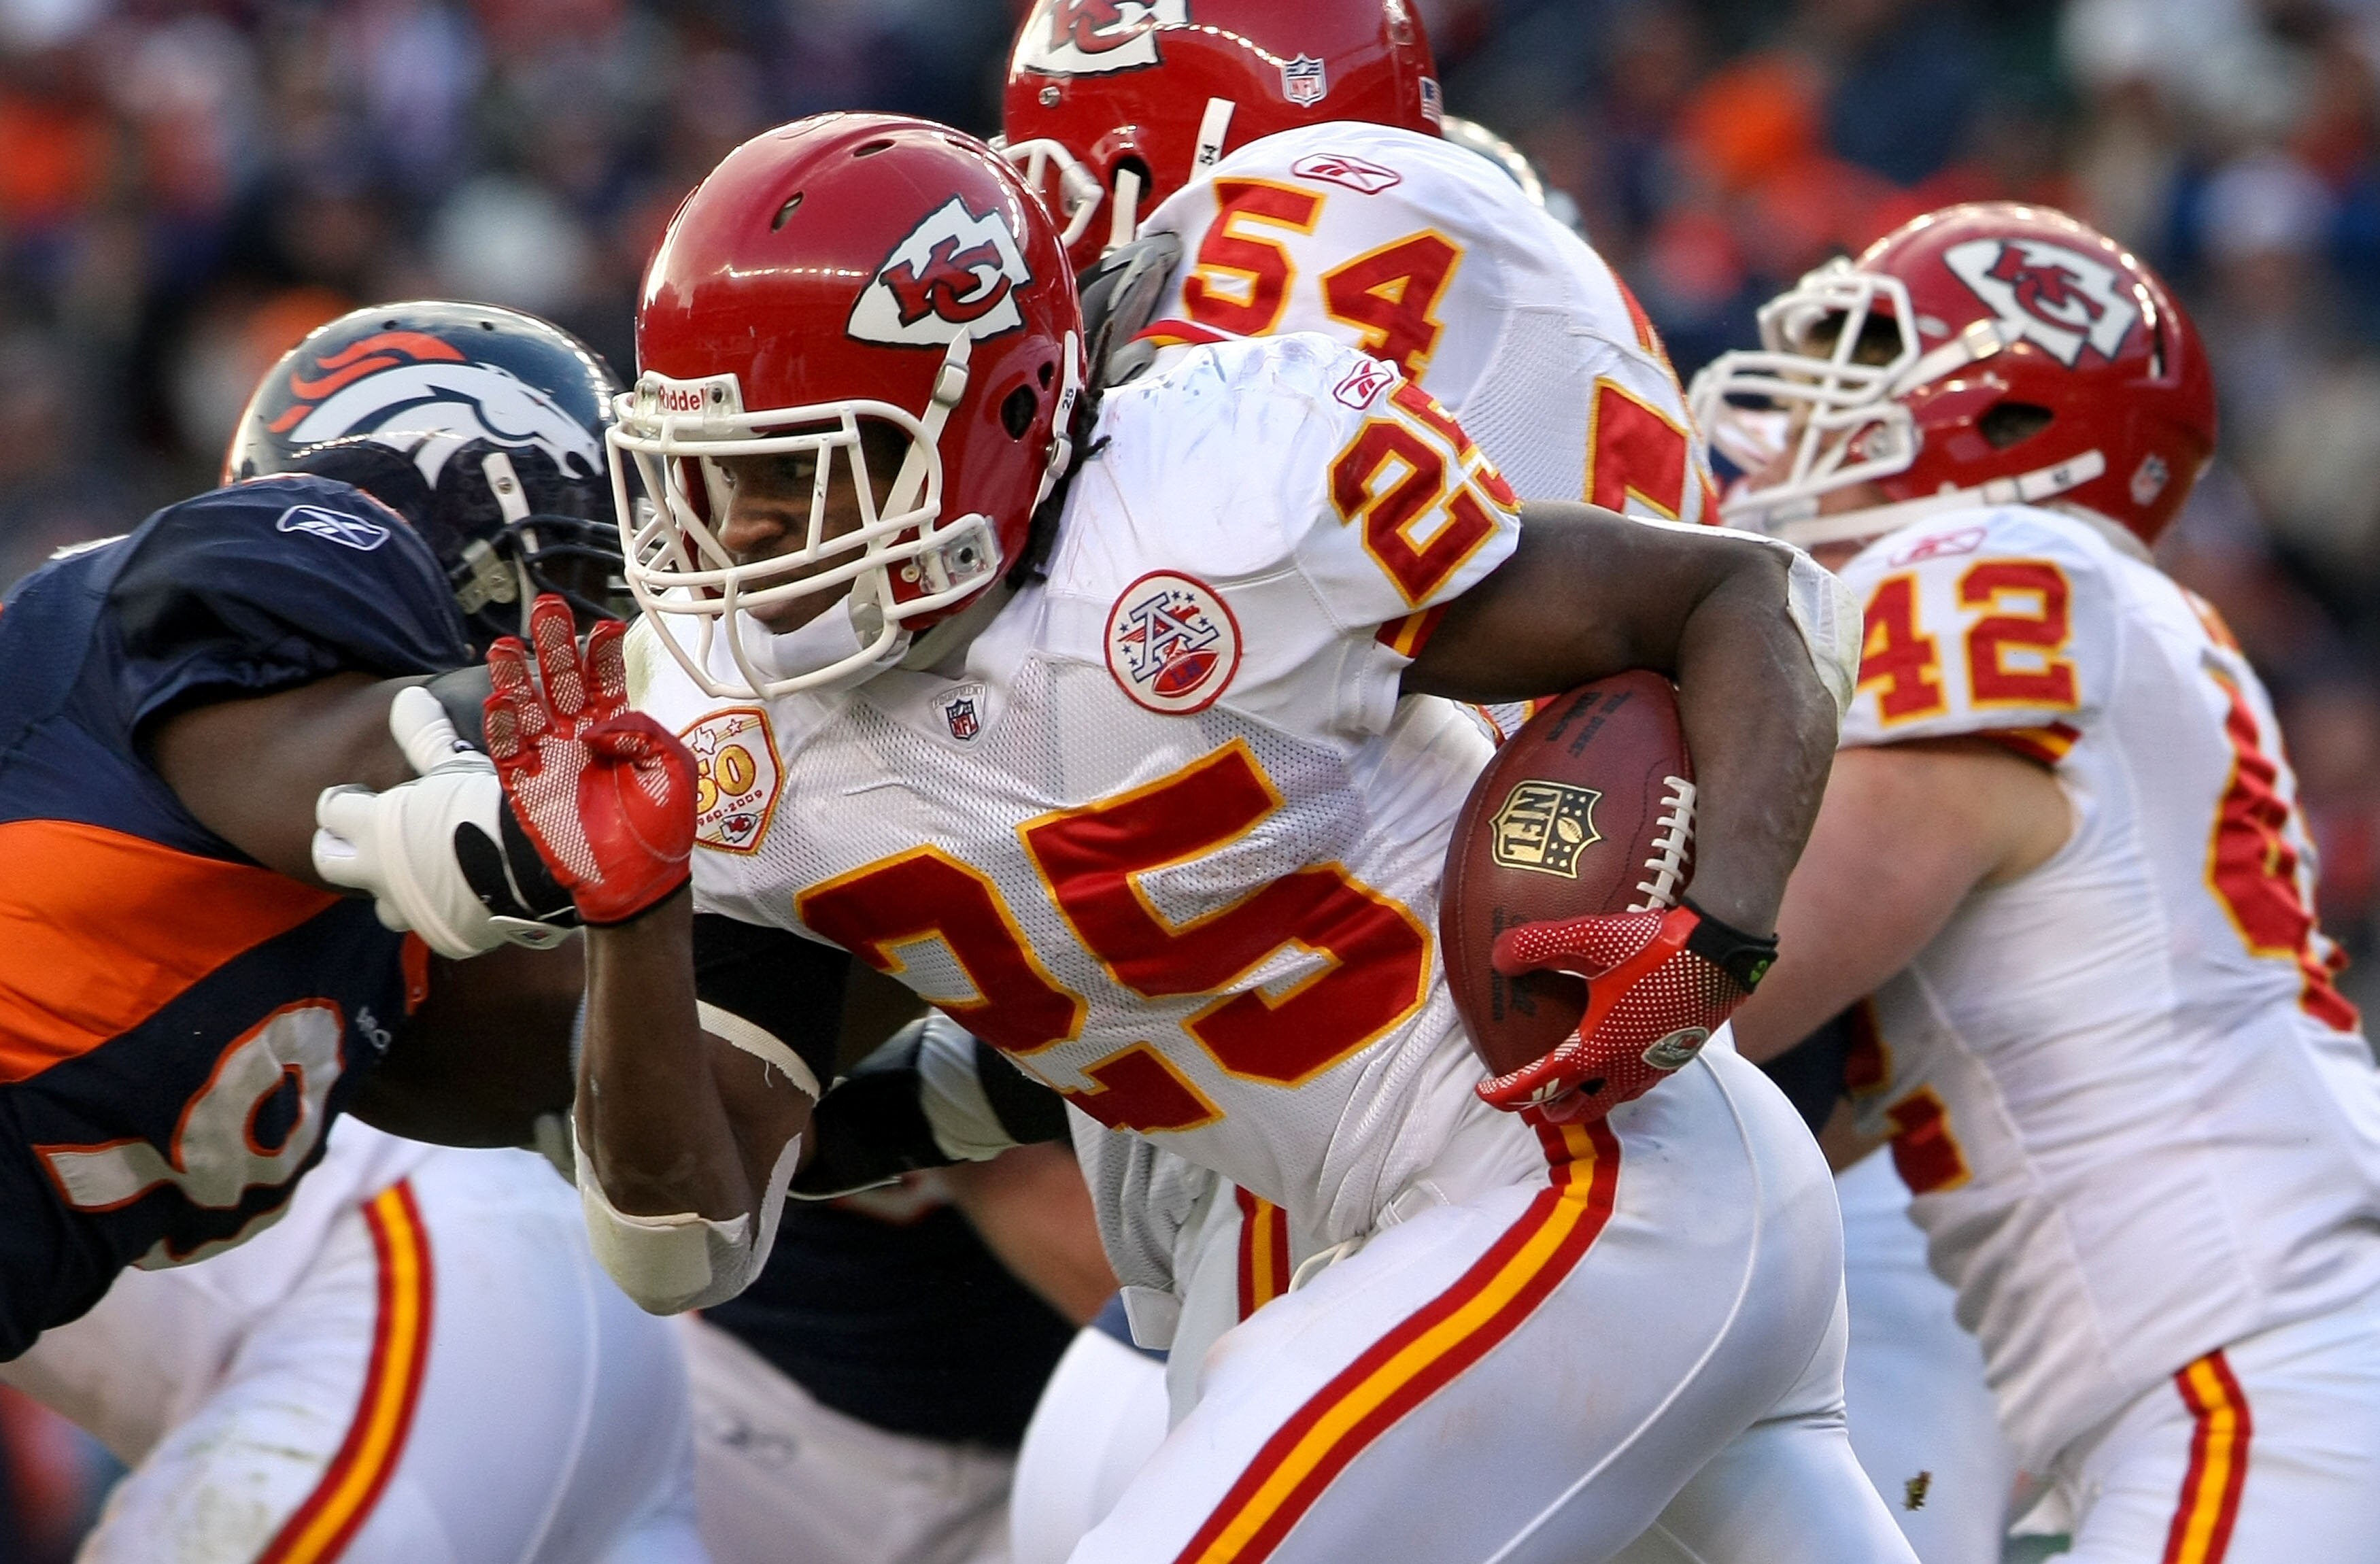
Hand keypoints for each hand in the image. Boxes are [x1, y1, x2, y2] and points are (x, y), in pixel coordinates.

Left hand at [313, 686, 578, 957]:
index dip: (344, 801)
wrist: (541, 860)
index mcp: (376, 827)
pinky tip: (474, 893)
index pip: (331, 811)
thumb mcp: (457, 765)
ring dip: (396, 889)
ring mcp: (414, 911)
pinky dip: (448, 911)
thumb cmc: (491, 803)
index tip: (361, 795)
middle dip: (344, 849)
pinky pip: (437, 926)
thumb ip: (425, 735)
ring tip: (426, 870)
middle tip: (368, 838)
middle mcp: (382, 876)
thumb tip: (406, 697)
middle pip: (330, 864)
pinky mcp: (450, 937)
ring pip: (384, 905)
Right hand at [486, 594, 696, 924]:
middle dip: (554, 642)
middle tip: (548, 606)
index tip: (605, 625)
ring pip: (527, 706)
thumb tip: (599, 723)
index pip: (606, 677)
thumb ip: (644, 734)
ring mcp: (551, 757)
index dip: (603, 652)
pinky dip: (502, 727)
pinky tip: (501, 701)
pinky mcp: (528, 786)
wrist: (640, 880)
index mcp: (619, 726)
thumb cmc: (663, 824)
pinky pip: (508, 751)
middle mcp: (581, 734)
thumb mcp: (672, 769)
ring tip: (505, 644)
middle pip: (562, 678)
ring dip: (515, 676)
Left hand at [1477, 900, 1775, 1123]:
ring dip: (1591, 1098)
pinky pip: (1643, 1079)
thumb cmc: (1656, 947)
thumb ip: (1538, 946)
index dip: (1508, 1093)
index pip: (1542, 1084)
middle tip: (1538, 1103)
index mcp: (1597, 1050)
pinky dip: (1621, 1079)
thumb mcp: (1590, 939)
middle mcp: (1626, 1067)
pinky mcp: (1680, 1052)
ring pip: (1616, 1097)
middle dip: (1556, 1110)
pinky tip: (1622, 1052)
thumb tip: (1499, 957)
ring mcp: (1657, 1064)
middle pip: (1583, 1107)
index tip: (1486, 1093)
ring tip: (1578, 1084)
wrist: (1723, 950)